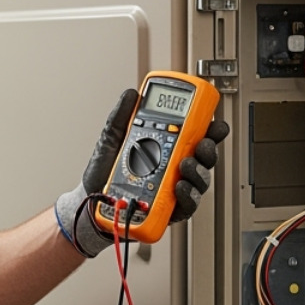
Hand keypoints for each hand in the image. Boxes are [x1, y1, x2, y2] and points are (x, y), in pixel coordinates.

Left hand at [54, 89, 228, 256]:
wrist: (90, 203)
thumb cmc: (102, 175)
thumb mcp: (110, 140)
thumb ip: (121, 117)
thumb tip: (132, 94)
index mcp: (164, 149)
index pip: (193, 137)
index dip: (208, 129)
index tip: (213, 122)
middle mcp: (173, 169)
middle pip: (203, 158)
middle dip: (209, 149)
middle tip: (203, 144)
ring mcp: (172, 190)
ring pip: (199, 181)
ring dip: (198, 171)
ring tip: (186, 165)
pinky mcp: (168, 211)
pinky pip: (187, 205)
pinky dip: (187, 195)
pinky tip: (179, 186)